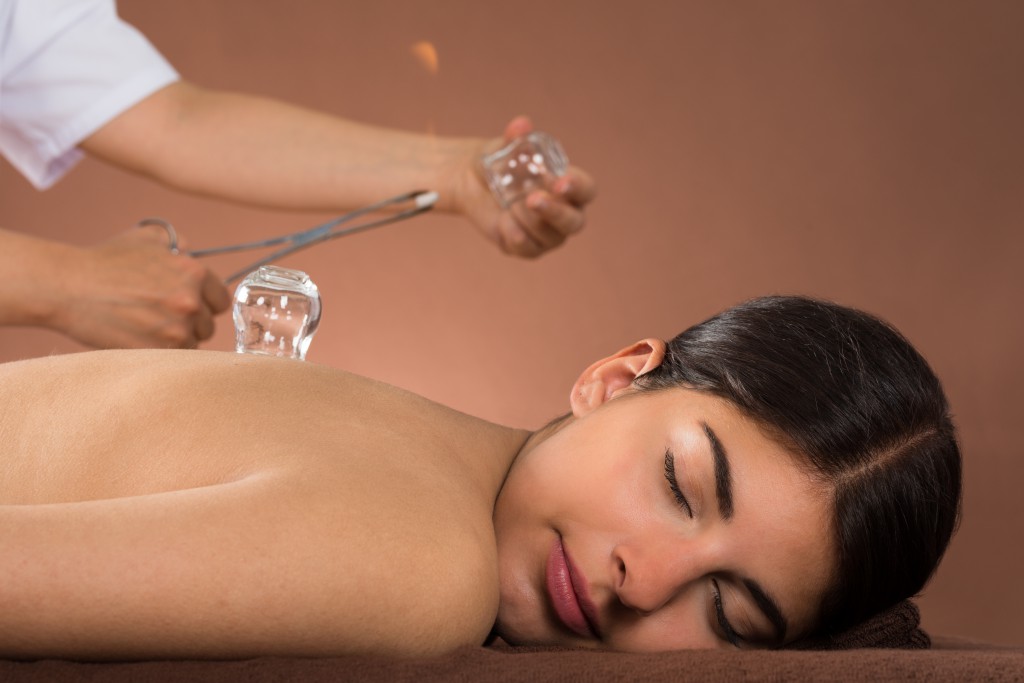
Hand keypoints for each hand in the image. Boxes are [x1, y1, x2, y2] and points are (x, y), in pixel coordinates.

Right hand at [49, 226, 230, 348]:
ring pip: (191, 345)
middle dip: (191, 323)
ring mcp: (175, 330)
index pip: (221, 301)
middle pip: (207, 326)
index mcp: (194, 274)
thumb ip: (178, 243)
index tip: (192, 306)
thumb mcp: (147, 239)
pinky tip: (141, 338)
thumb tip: (193, 252)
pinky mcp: (157, 352)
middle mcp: (191, 302)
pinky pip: (172, 359)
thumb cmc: (105, 261)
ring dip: (175, 340)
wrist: (69, 287)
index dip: (206, 304)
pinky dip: (161, 352)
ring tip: (148, 327)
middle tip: (162, 316)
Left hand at [453, 116, 595, 258]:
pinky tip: (502, 222)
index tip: (559, 182)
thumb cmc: (500, 162)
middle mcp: (566, 212)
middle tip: (531, 199)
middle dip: (554, 212)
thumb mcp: (504, 148)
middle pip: (574, 222)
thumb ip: (515, 138)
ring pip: (549, 237)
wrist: (472, 181)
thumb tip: (521, 125)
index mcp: (569, 185)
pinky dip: (514, 236)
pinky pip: (528, 250)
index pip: (586, 190)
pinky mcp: (530, 248)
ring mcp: (549, 234)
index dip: (577, 188)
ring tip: (507, 203)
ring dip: (526, 220)